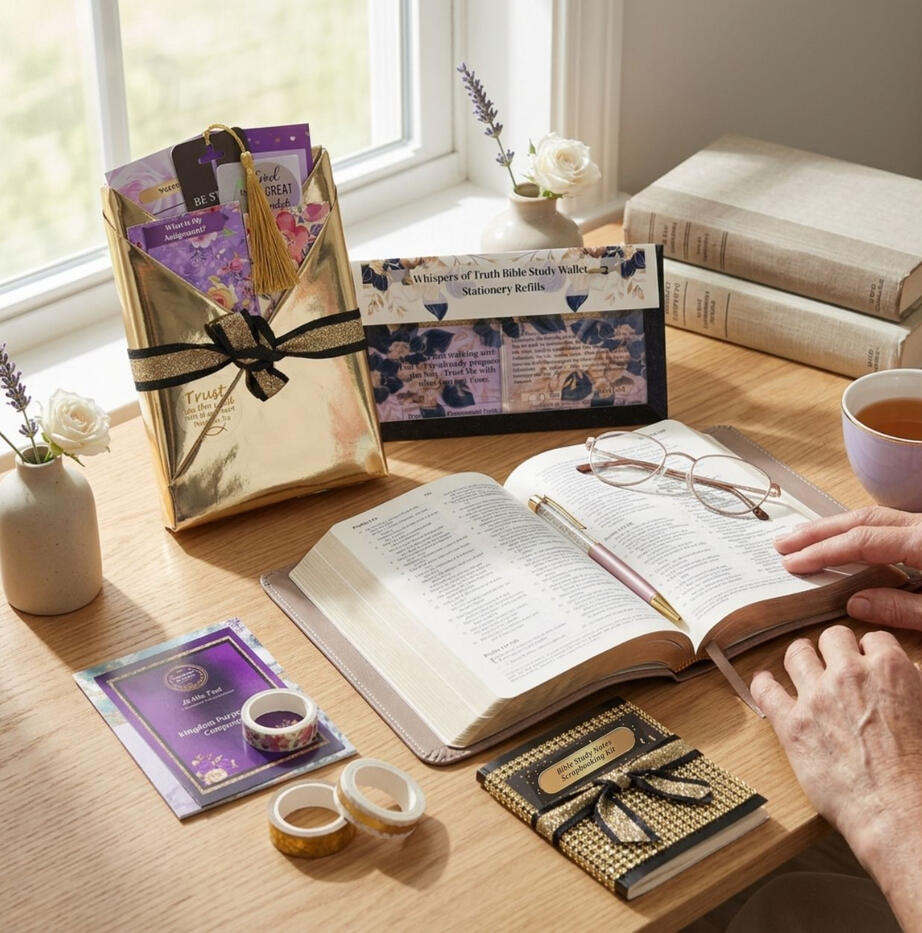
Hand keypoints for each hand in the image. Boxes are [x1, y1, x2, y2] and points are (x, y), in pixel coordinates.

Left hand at [751, 626, 921, 929]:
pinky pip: (765, 690)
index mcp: (889, 670)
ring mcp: (816, 697)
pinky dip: (763, 683)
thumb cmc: (919, 773)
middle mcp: (849, 675)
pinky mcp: (791, 723)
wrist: (898, 812)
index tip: (864, 658)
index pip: (873, 638)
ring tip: (801, 665)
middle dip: (834, 648)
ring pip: (796, 653)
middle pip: (831, 637)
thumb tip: (910, 676)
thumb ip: (912, 687)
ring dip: (800, 657)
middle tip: (833, 661)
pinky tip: (766, 683)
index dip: (868, 649)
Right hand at [774, 506, 921, 629]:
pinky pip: (884, 522)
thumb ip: (900, 609)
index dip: (822, 552)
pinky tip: (841, 538)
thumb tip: (854, 603)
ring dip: (833, 527)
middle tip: (784, 542)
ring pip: (871, 517)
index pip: (860, 542)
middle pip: (860, 520)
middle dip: (817, 532)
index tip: (792, 562)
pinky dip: (855, 528)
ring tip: (802, 536)